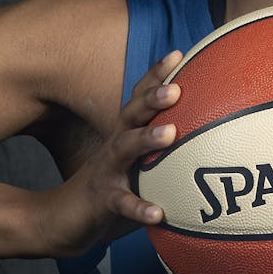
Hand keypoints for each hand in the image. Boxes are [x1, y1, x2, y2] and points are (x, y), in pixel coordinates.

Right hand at [37, 51, 182, 256]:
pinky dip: (140, 208)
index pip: (140, 100)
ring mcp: (107, 171)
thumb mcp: (137, 163)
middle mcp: (115, 146)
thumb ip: (163, 151)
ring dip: (146, 139)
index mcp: (126, 134)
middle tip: (176, 88)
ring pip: (124, 150)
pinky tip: (158, 213)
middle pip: (132, 115)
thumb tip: (207, 139)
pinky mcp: (103, 200)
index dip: (156, 76)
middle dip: (152, 98)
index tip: (177, 54)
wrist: (64, 219)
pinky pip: (122, 203)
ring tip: (170, 133)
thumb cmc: (112, 186)